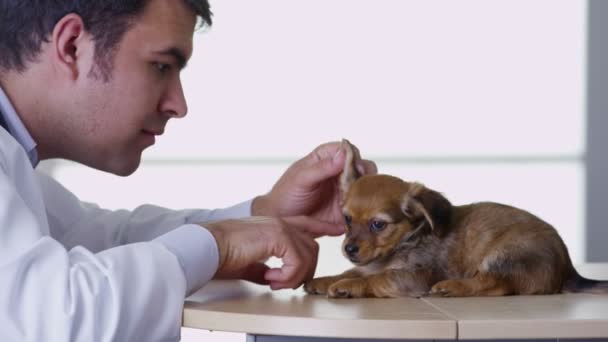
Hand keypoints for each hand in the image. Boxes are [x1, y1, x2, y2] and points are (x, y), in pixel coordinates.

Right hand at [203, 216, 341, 289]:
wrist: (208, 248)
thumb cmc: (222, 254)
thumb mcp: (249, 263)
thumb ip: (264, 267)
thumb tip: (271, 276)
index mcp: (275, 225)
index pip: (308, 225)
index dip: (323, 228)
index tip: (336, 230)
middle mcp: (281, 222)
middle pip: (312, 246)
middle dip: (305, 270)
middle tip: (284, 283)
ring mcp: (281, 227)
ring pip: (308, 255)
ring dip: (295, 276)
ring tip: (275, 282)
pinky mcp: (278, 236)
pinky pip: (297, 261)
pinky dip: (288, 275)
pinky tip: (271, 278)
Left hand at [252, 141, 376, 224]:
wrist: (280, 222)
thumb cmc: (285, 196)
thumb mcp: (301, 179)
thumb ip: (322, 168)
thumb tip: (343, 155)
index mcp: (325, 159)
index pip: (347, 150)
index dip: (354, 156)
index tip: (357, 167)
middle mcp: (338, 173)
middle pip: (361, 167)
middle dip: (366, 174)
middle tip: (363, 184)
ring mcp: (343, 192)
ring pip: (365, 187)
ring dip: (368, 192)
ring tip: (364, 199)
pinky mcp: (346, 210)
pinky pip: (362, 208)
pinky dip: (366, 209)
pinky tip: (364, 213)